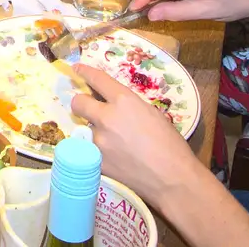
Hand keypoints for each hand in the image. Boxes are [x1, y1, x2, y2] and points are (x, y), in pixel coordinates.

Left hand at [69, 65, 202, 210]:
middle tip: (88, 108)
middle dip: (81, 102)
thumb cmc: (170, 145)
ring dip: (95, 131)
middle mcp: (106, 117)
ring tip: (113, 142)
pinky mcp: (95, 161)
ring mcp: (98, 141)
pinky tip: (115, 158)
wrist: (172, 179)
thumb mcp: (152, 114)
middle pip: (78, 102)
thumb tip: (115, 105)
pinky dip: (98, 151)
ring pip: (85, 129)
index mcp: (124, 101)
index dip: (85, 72)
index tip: (76, 69)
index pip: (97, 80)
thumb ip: (129, 106)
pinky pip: (90, 149)